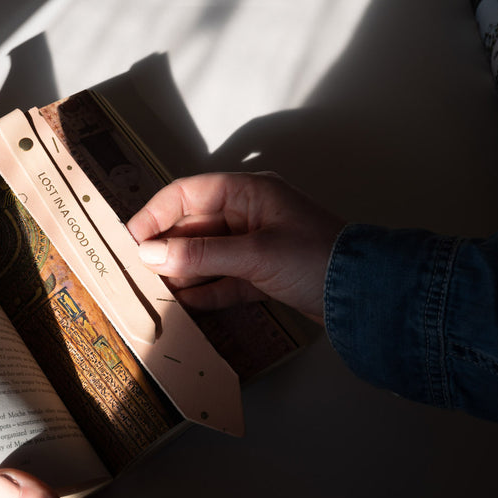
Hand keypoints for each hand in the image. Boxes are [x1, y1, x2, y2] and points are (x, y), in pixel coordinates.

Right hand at [126, 172, 343, 321]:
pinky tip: (186, 304)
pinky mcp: (265, 275)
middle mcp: (250, 214)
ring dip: (184, 272)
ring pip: (208, 255)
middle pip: (195, 226)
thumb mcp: (253, 255)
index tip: (132, 241)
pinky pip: (226, 279)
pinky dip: (207, 291)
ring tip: (156, 291)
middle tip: (139, 272)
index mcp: (249, 193)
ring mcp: (257, 245)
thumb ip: (200, 255)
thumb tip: (150, 254)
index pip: (188, 194)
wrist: (365, 294)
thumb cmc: (315, 260)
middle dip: (167, 248)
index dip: (156, 215)